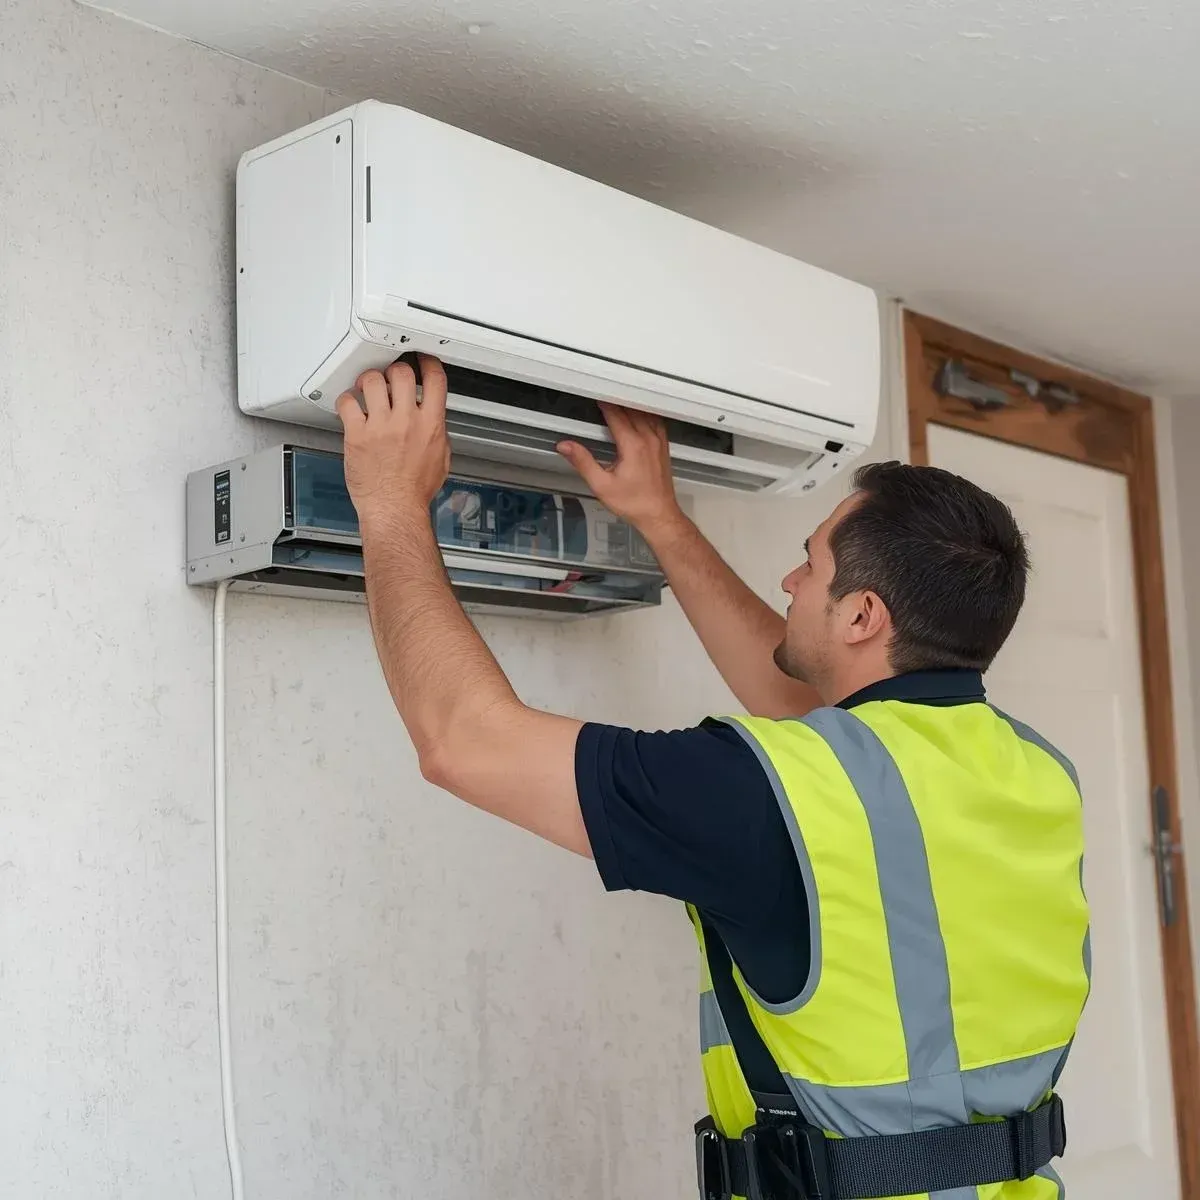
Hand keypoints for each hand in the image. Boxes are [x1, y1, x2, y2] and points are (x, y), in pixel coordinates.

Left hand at [335, 356, 450, 522]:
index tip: (421, 359)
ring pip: (372, 380)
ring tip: (367, 388)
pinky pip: (347, 402)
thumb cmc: (414, 490)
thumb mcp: (441, 458)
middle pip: (401, 372)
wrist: (394, 508)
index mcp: (430, 424)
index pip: (434, 379)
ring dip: (369, 380)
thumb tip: (433, 419)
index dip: (427, 362)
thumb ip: (437, 432)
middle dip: (395, 370)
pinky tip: (350, 406)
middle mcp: (406, 421)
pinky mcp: (357, 434)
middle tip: (390, 377)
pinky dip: (347, 400)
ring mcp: (380, 426)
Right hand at [556, 402, 682, 532]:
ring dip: (630, 406)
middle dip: (616, 402)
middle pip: (631, 410)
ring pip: (645, 412)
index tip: (595, 398)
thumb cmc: (633, 503)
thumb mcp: (601, 485)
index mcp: (633, 445)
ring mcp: (658, 441)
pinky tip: (637, 415)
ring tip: (617, 403)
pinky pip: (655, 421)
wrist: (658, 514)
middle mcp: (648, 439)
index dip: (604, 404)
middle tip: (602, 398)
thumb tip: (565, 446)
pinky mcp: (663, 446)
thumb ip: (582, 462)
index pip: (616, 415)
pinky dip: (644, 414)